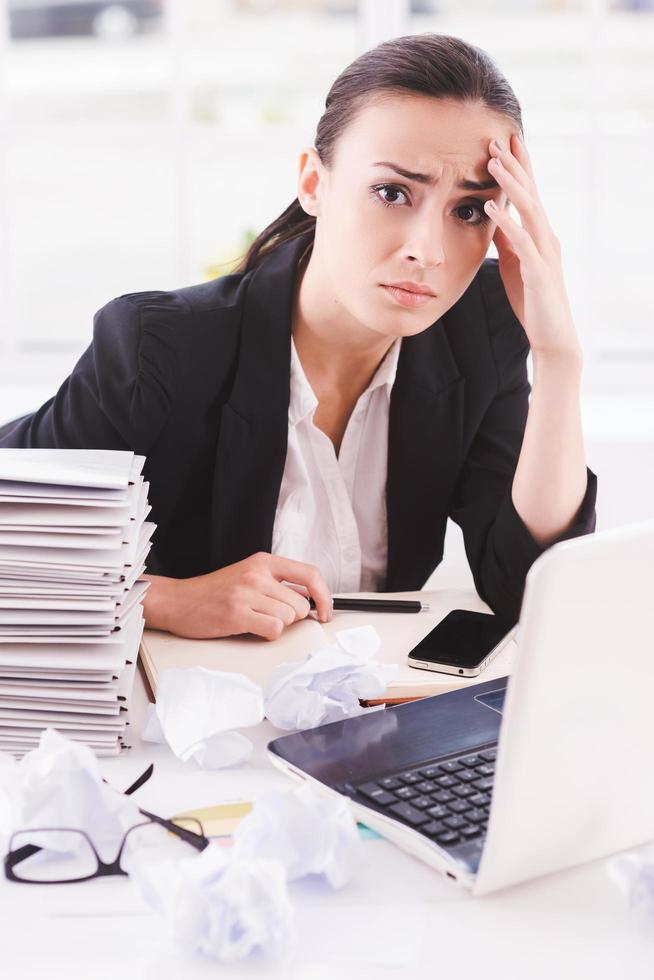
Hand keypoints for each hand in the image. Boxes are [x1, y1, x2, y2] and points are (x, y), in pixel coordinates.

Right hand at [143, 553, 332, 640]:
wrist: (178, 601)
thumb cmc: (214, 592)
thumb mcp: (249, 576)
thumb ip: (278, 584)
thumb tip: (312, 599)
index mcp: (263, 562)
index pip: (310, 574)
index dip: (325, 596)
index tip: (325, 612)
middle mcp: (257, 574)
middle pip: (301, 605)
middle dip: (291, 618)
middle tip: (269, 616)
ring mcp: (246, 593)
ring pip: (288, 618)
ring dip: (276, 625)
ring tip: (254, 619)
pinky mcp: (236, 614)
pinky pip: (273, 629)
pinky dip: (267, 634)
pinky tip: (249, 627)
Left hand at [484, 133, 582, 358]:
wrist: (552, 335)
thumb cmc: (533, 300)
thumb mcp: (514, 263)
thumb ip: (506, 239)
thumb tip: (493, 218)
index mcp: (539, 234)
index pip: (529, 194)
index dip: (518, 167)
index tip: (504, 141)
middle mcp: (546, 237)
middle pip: (531, 193)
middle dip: (515, 165)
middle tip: (497, 138)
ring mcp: (545, 253)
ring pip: (530, 210)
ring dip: (512, 185)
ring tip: (493, 162)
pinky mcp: (539, 272)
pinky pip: (523, 243)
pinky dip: (508, 223)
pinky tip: (492, 208)